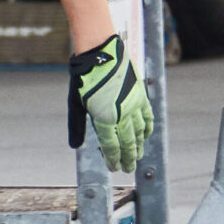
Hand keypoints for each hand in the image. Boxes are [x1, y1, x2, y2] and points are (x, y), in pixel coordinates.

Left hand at [69, 33, 153, 170]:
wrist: (100, 54)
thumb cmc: (84, 78)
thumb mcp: (76, 104)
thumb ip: (78, 126)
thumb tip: (75, 146)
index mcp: (104, 118)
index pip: (112, 146)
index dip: (113, 159)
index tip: (114, 168)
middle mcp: (122, 114)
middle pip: (128, 143)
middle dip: (128, 158)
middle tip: (128, 169)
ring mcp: (134, 105)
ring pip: (139, 132)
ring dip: (139, 145)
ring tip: (138, 156)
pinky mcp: (141, 95)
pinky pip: (147, 116)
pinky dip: (147, 127)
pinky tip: (146, 135)